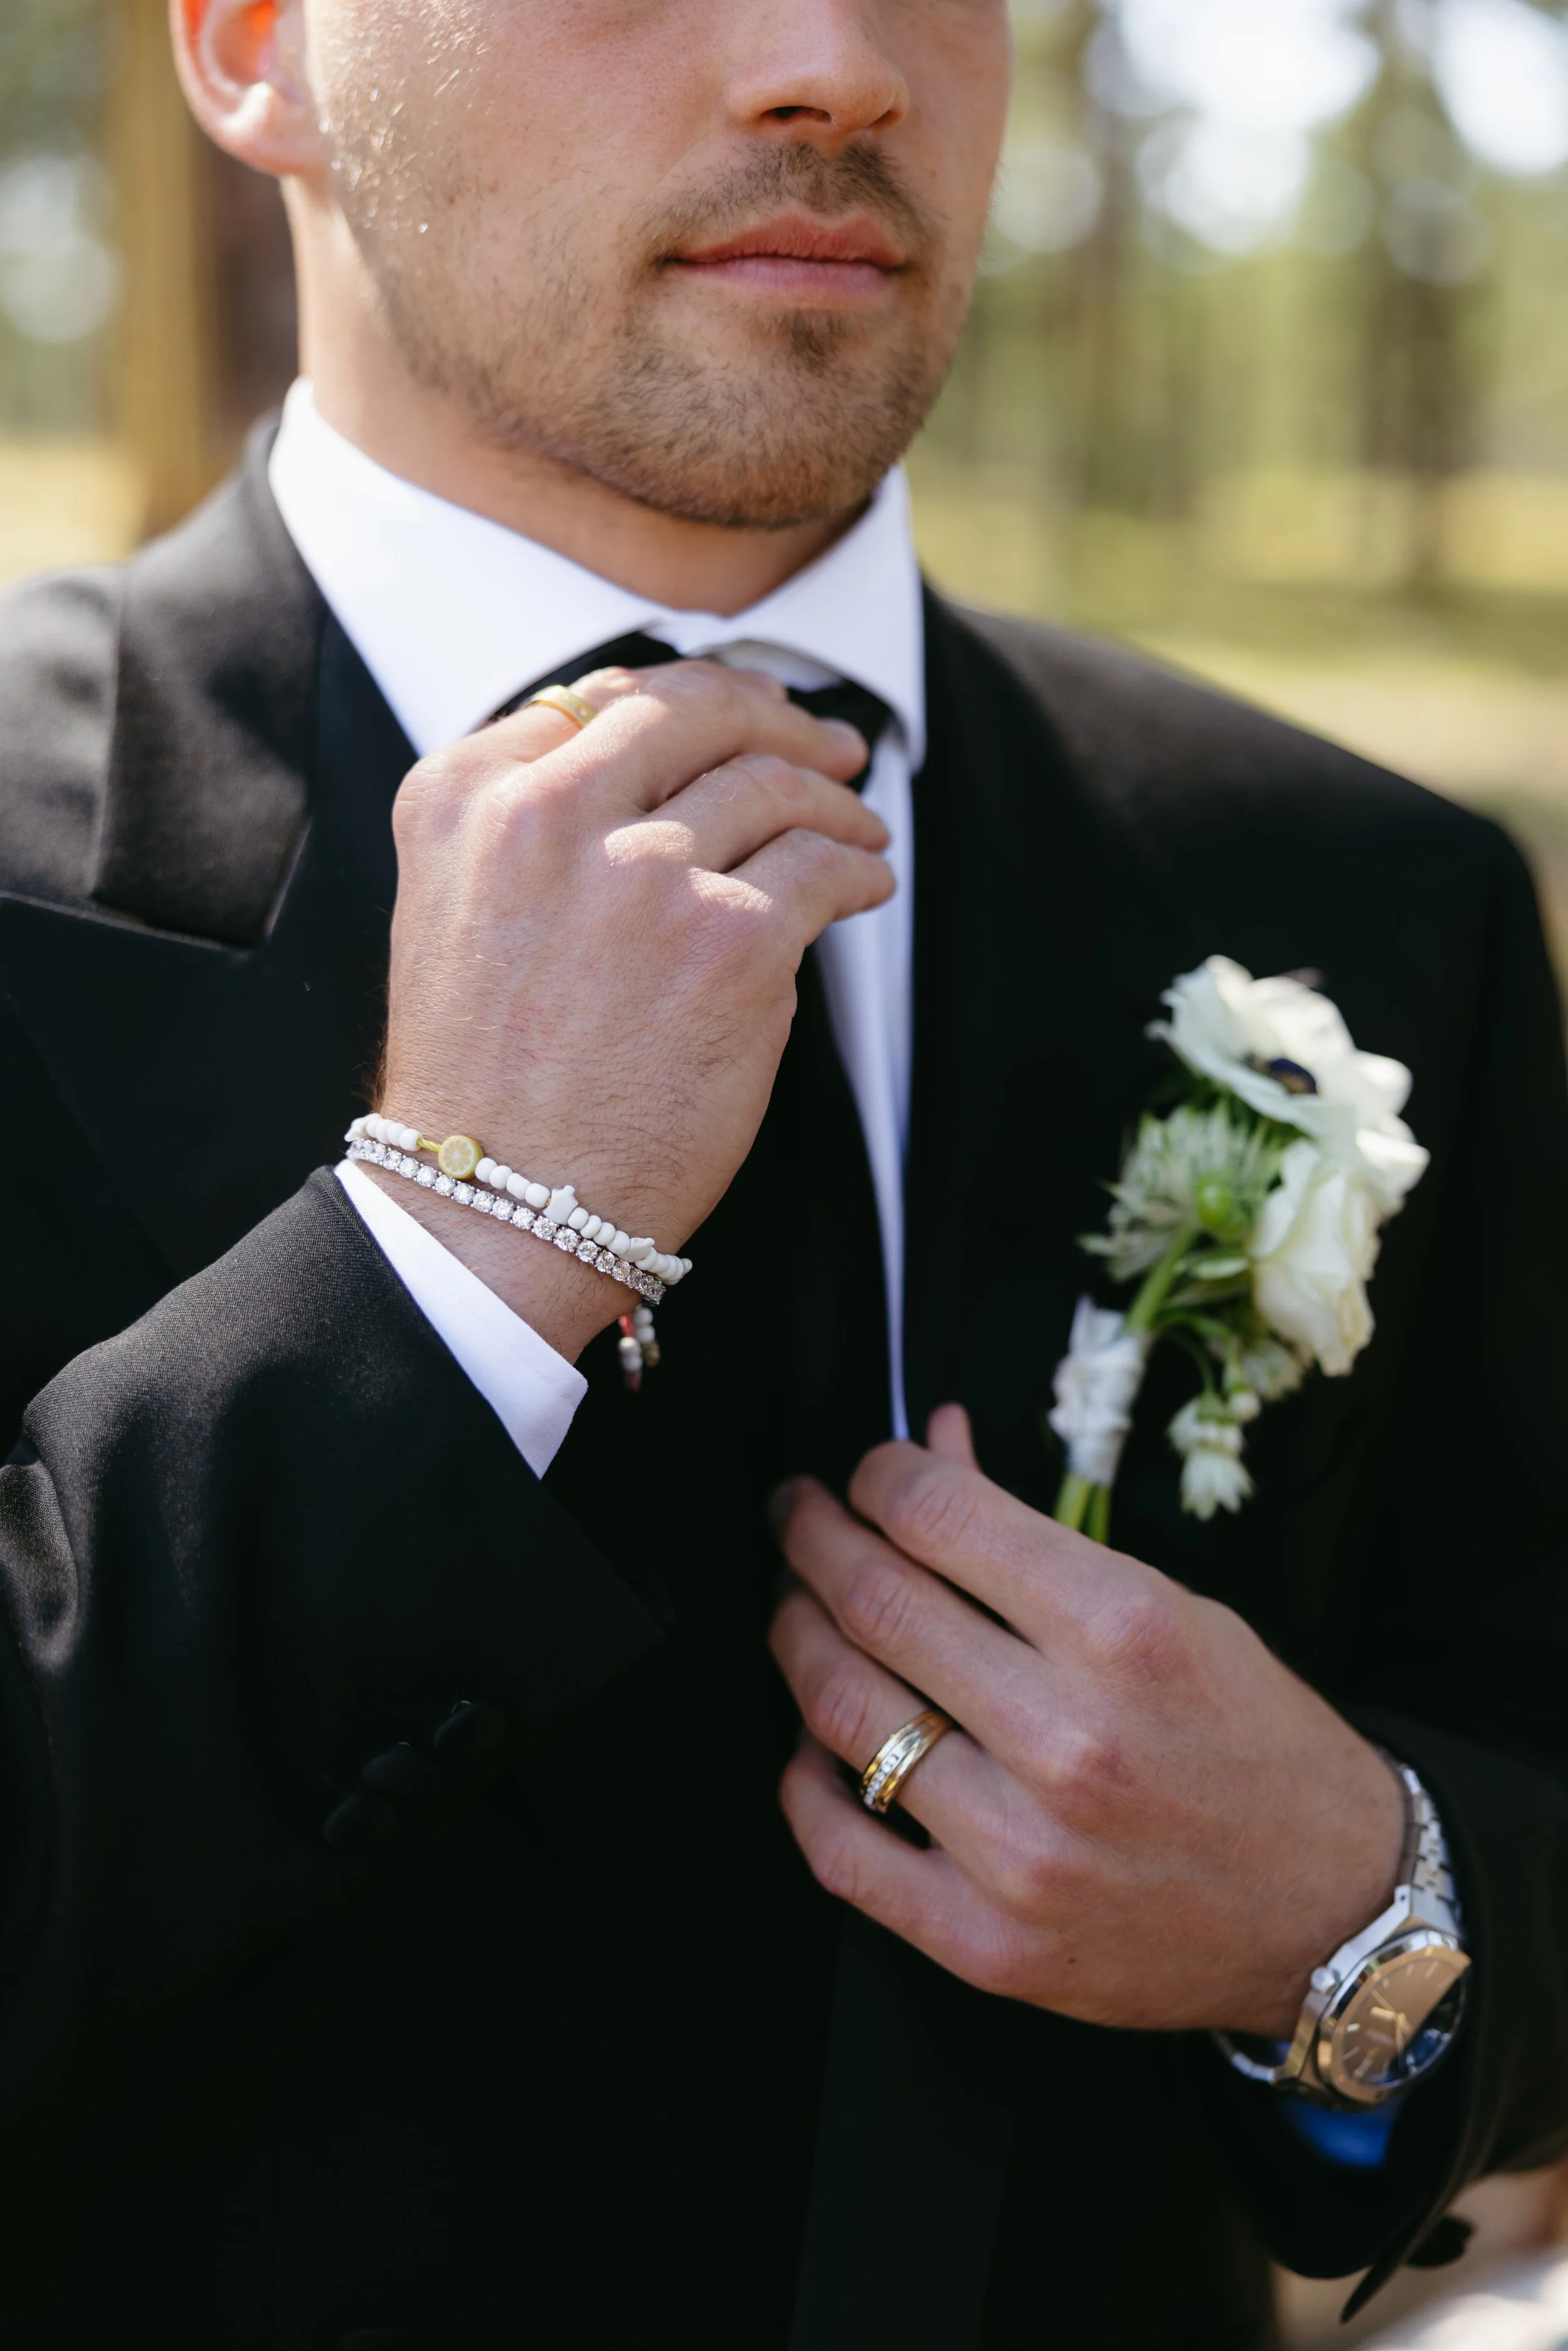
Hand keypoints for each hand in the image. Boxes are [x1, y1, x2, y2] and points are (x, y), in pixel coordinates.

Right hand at [370, 661, 891, 1355]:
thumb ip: (530, 823)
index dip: (687, 704)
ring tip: (860, 827)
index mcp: (469, 797)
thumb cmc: (484, 1082)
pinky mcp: (731, 940)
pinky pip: (824, 867)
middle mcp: (548, 813)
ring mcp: (644, 872)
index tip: (735, 715)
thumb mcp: (455, 911)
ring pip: (772, 784)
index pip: (600, 700)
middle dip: (777, 716)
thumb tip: (661, 763)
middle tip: (827, 742)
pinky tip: (865, 884)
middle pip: (696, 714)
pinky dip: (858, 870)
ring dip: (833, 799)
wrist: (496, 1208)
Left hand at [769, 1408, 1404, 2037]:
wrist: (1340, 1910)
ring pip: (840, 1712)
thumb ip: (1036, 1535)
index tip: (866, 1473)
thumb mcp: (1171, 1606)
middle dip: (814, 1538)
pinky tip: (809, 1739)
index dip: (879, 1475)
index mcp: (1122, 1632)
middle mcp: (1067, 1739)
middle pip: (875, 1602)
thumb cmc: (1253, 1740)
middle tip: (798, 1518)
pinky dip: (802, 1780)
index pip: (938, 1516)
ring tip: (796, 1607)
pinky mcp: (990, 1944)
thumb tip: (931, 1444)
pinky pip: (840, 1851)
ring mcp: (1021, 1851)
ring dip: (796, 1638)